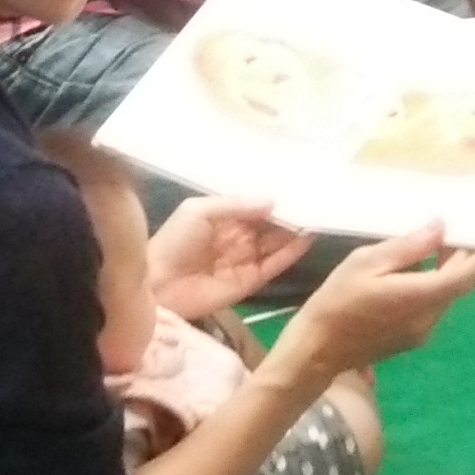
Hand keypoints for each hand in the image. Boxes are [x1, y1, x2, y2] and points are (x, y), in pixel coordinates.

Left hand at [149, 196, 315, 321]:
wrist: (158, 285)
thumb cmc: (174, 242)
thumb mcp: (199, 211)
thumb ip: (235, 205)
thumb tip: (272, 201)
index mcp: (224, 218)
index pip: (256, 208)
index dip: (274, 201)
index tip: (298, 189)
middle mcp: (238, 237)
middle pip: (270, 225)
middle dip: (289, 215)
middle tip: (316, 202)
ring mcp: (246, 260)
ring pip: (276, 244)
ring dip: (294, 232)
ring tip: (317, 217)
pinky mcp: (251, 282)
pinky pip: (274, 265)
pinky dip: (290, 254)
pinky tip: (306, 239)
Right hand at [275, 223, 474, 376]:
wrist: (317, 351)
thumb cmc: (337, 302)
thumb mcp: (365, 263)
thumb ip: (406, 248)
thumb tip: (439, 229)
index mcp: (420, 297)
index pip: (466, 275)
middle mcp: (429, 318)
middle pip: (457, 284)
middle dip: (464, 257)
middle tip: (463, 227)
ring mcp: (421, 331)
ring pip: (444, 295)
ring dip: (445, 270)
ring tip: (435, 243)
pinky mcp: (411, 337)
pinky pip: (431, 305)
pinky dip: (432, 285)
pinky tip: (414, 270)